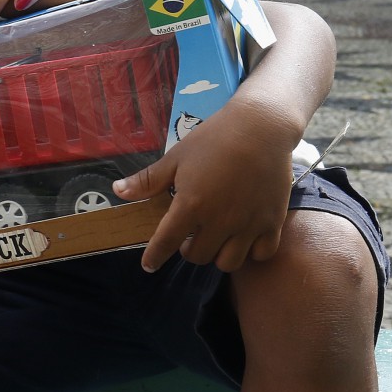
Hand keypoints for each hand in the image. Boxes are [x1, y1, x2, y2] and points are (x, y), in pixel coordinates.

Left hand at [115, 95, 298, 273]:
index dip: (154, 256)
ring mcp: (248, 224)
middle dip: (188, 250)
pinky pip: (261, 253)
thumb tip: (117, 191)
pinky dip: (251, 252)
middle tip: (190, 235)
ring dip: (217, 255)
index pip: (166, 242)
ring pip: (228, 262)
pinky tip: (244, 238)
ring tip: (216, 238)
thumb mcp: (176, 158)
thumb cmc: (214, 139)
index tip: (149, 264)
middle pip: (198, 257)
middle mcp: (220, 220)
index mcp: (191, 205)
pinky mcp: (273, 221)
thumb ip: (148, 180)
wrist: (261, 127)